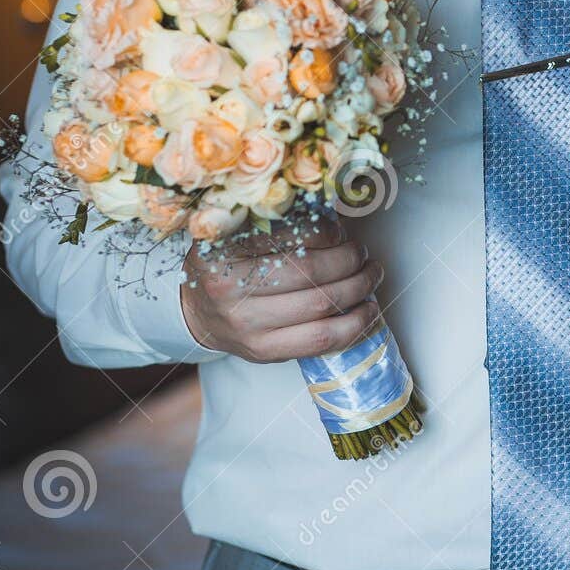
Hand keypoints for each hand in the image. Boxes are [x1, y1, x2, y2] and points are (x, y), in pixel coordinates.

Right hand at [180, 211, 385, 361]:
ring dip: (359, 288)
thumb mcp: (236, 234)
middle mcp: (229, 287)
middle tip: (364, 253)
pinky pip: (320, 341)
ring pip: (321, 305)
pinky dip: (354, 326)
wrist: (197, 313)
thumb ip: (276, 223)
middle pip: (310, 271)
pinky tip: (368, 312)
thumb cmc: (226, 267)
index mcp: (223, 248)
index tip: (341, 231)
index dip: (326, 232)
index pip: (288, 235)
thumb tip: (335, 217)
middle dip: (350, 260)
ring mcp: (246, 324)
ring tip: (372, 276)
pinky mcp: (263, 351)